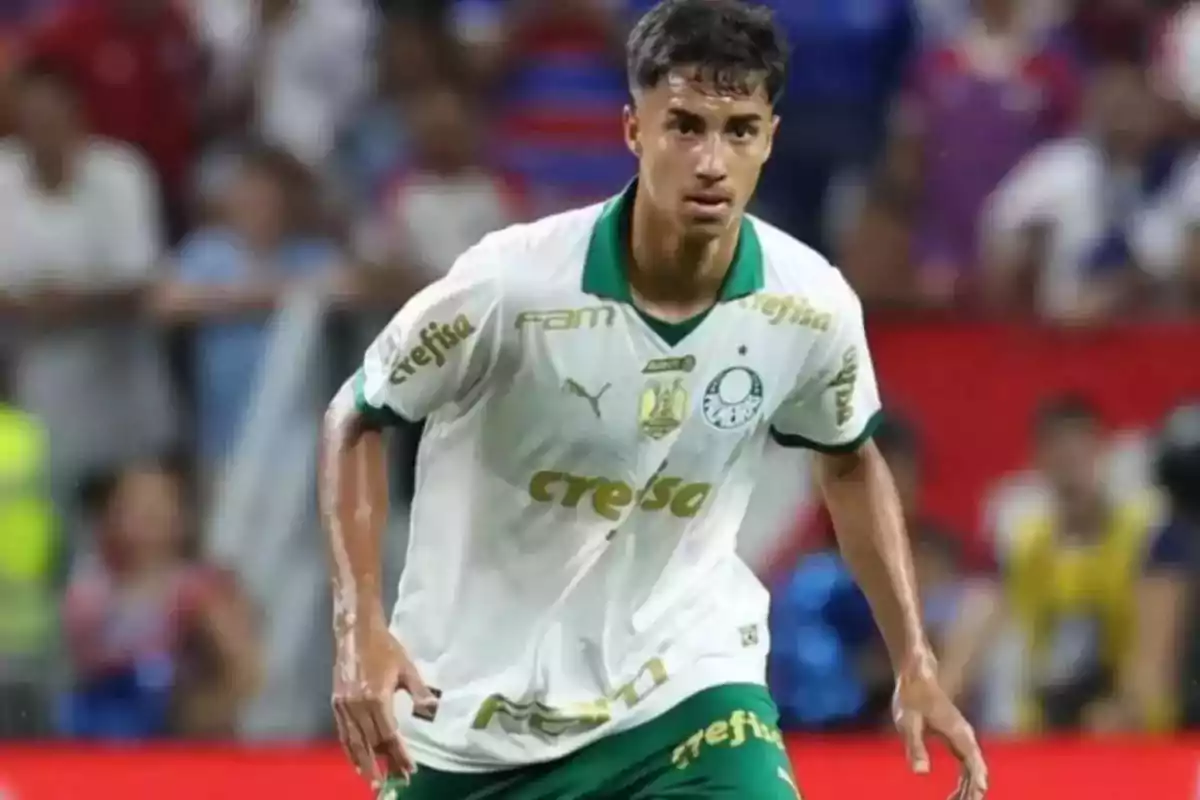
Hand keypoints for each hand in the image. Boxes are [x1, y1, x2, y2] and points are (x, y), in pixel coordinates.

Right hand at [332, 622, 437, 788]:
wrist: (356, 632)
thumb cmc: (385, 647)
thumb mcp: (407, 668)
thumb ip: (419, 691)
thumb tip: (432, 709)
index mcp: (377, 698)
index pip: (390, 736)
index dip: (399, 755)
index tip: (410, 769)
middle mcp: (358, 707)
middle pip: (372, 743)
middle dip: (384, 764)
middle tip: (395, 782)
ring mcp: (344, 706)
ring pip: (354, 742)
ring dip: (364, 763)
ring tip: (373, 780)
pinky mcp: (336, 703)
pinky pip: (343, 733)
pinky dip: (349, 750)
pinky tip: (356, 760)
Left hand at [893, 653, 987, 799]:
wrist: (916, 679)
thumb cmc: (911, 698)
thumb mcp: (908, 723)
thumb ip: (915, 747)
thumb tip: (920, 773)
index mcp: (958, 733)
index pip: (973, 764)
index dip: (976, 784)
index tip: (976, 798)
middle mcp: (966, 737)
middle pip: (977, 770)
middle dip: (972, 792)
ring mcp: (963, 739)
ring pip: (973, 770)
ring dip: (969, 790)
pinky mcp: (957, 740)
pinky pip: (967, 766)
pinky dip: (964, 782)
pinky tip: (956, 795)